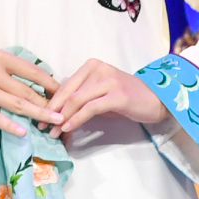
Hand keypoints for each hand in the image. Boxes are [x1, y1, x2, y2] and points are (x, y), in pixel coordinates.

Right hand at [0, 49, 57, 135]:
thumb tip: (36, 82)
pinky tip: (24, 132)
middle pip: (28, 91)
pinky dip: (12, 125)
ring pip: (18, 104)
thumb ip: (10, 67)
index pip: (33, 72)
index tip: (65, 94)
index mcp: (0, 58)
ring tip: (56, 122)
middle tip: (66, 113)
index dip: (52, 84)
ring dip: (40, 114)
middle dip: (49, 104)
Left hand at [46, 58, 164, 134]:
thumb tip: (58, 116)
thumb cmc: (127, 100)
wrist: (158, 101)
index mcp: (91, 66)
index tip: (40, 116)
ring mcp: (108, 81)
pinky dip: (77, 119)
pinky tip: (68, 128)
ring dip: (63, 118)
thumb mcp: (100, 95)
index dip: (51, 102)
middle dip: (52, 110)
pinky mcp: (117, 95)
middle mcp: (98, 69)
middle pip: (67, 91)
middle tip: (43, 126)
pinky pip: (90, 108)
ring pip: (76, 100)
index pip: (65, 85)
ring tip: (54, 132)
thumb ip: (81, 100)